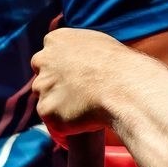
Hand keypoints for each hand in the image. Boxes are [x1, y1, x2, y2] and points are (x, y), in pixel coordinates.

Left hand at [30, 28, 132, 142]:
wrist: (124, 88)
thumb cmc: (119, 67)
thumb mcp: (97, 44)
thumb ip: (78, 51)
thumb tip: (76, 59)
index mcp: (55, 40)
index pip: (48, 56)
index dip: (62, 70)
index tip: (76, 79)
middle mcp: (43, 60)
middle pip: (42, 78)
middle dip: (55, 88)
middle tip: (78, 97)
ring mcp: (43, 85)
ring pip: (46, 100)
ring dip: (60, 107)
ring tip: (86, 109)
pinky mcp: (46, 109)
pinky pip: (52, 121)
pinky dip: (65, 125)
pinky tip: (84, 122)